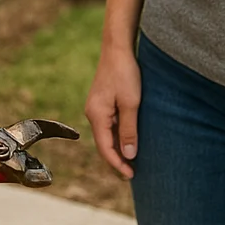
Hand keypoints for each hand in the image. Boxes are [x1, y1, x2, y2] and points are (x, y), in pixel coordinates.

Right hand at [85, 42, 140, 178]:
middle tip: (131, 175)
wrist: (117, 48)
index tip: (130, 176)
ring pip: (106, 135)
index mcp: (96, 115)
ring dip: (117, 149)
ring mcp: (96, 108)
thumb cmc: (125, 73)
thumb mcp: (131, 103)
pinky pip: (108, 126)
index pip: (105, 148)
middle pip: (103, 144)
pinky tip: (128, 141)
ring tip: (132, 163)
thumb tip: (129, 154)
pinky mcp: (102, 103)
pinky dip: (117, 137)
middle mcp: (92, 113)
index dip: (117, 164)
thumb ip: (130, 130)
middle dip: (116, 160)